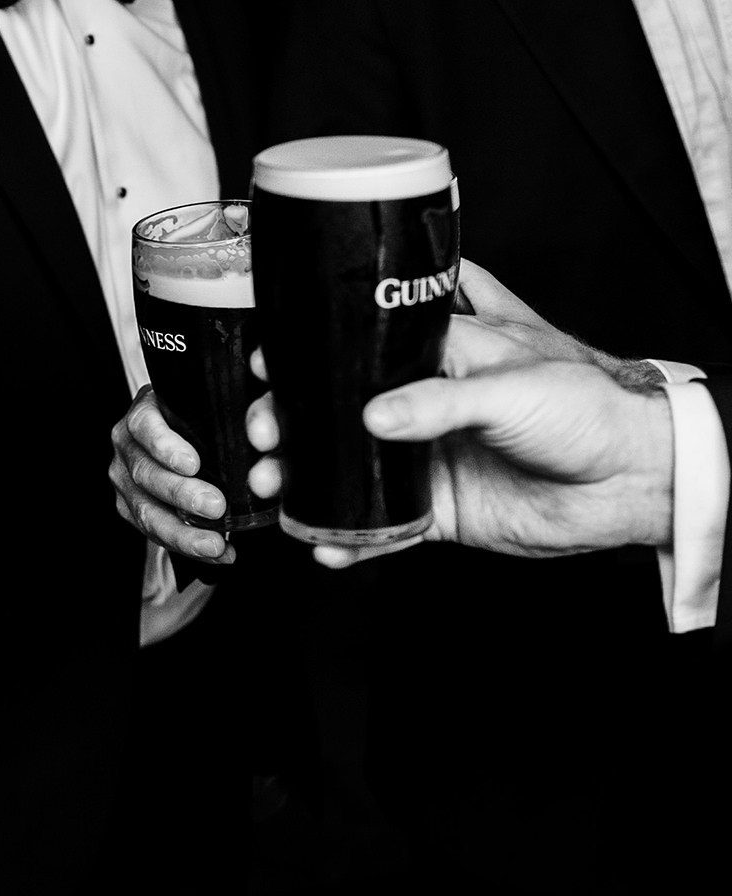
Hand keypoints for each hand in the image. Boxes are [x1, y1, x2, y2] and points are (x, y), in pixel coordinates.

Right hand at [107, 386, 233, 563]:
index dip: (165, 446)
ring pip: (145, 510)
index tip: (193, 463)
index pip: (145, 426)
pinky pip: (154, 532)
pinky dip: (186, 545)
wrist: (183, 433)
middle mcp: (127, 445)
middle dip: (181, 494)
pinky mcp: (130, 507)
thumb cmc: (205, 416)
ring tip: (215, 544)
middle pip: (145, 474)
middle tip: (216, 506)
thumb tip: (265, 430)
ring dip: (182, 531)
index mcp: (144, 411)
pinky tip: (217, 551)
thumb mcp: (223, 402)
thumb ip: (249, 407)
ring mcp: (125, 478)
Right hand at [246, 322, 674, 567]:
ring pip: (345, 469)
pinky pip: (378, 525)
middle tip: (264, 437)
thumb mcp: (514, 383)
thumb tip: (373, 417)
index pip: (359, 348)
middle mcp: (422, 404)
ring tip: (274, 490)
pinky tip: (327, 547)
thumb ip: (439, 399)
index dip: (310, 358)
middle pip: (335, 412)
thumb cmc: (590, 407)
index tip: (270, 369)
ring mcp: (423, 458)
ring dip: (304, 481)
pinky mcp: (434, 509)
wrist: (631, 478)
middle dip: (288, 426)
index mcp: (439, 355)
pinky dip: (349, 539)